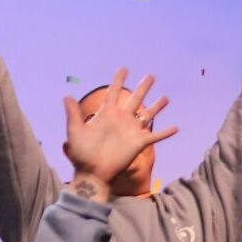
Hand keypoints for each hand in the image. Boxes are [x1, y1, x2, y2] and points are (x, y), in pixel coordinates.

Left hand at [62, 69, 176, 202]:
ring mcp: (131, 131)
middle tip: (151, 76)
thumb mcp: (75, 131)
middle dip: (143, 87)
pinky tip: (176, 127)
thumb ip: (73, 114)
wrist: (92, 172)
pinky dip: (165, 132)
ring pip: (147, 115)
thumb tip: (66, 95)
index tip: (124, 68)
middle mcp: (121, 120)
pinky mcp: (139, 143)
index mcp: (107, 114)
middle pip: (135, 99)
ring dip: (157, 107)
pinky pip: (155, 137)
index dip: (118, 80)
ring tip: (166, 98)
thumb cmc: (81, 154)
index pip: (114, 92)